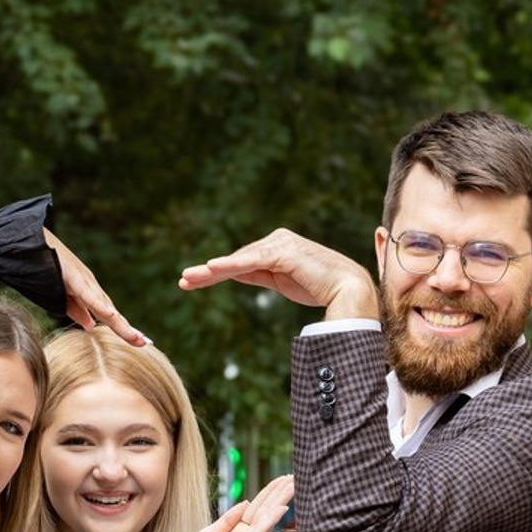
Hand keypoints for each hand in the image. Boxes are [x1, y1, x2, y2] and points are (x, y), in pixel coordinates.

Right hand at [43, 227, 145, 345]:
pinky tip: (110, 314)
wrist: (30, 244)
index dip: (124, 329)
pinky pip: (87, 293)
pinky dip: (99, 305)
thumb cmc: (45, 268)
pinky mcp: (72, 276)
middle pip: (112, 313)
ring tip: (135, 337)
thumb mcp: (62, 296)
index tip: (140, 342)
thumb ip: (76, 310)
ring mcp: (82, 280)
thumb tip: (90, 325)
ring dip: (120, 323)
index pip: (110, 315)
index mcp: (89, 293)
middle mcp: (90, 286)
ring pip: (104, 305)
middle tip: (145, 343)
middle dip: (127, 329)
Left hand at [176, 474, 295, 531]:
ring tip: (293, 487)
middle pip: (266, 510)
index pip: (257, 507)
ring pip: (267, 519)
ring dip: (280, 502)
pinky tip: (281, 509)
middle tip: (294, 478)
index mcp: (238, 531)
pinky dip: (270, 521)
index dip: (269, 492)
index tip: (282, 478)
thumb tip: (245, 501)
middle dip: (280, 493)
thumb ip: (228, 519)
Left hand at [178, 228, 378, 320]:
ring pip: (239, 259)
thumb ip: (260, 275)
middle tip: (183, 281)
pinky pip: (252, 260)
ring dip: (213, 271)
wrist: (349, 291)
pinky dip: (231, 264)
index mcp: (276, 248)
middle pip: (236, 259)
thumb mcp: (282, 282)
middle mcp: (276, 241)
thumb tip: (236, 273)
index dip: (215, 273)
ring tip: (189, 278)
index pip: (240, 262)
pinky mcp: (284, 252)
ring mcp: (280, 244)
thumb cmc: (321, 288)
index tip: (192, 282)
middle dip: (208, 272)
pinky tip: (213, 268)